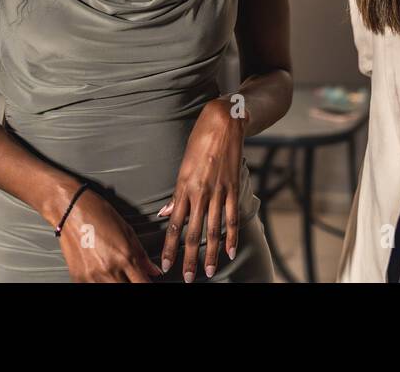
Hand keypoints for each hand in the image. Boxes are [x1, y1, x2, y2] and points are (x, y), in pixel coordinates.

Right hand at [58, 187, 162, 282]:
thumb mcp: (127, 231)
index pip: (143, 284)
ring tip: (117, 274)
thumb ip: (142, 255)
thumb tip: (154, 271)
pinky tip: (103, 274)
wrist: (70, 209)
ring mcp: (92, 276)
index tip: (147, 281)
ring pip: (112, 290)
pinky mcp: (78, 278)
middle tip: (132, 277)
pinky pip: (93, 287)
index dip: (147, 284)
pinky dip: (101, 283)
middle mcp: (108, 269)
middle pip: (128, 290)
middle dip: (132, 285)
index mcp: (124, 257)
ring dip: (117, 284)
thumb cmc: (98, 214)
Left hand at [159, 97, 246, 281]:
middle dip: (188, 258)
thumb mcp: (182, 166)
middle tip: (186, 278)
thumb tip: (166, 213)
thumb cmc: (199, 141)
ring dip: (210, 253)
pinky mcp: (233, 187)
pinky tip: (230, 250)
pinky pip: (232, 216)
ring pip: (213, 229)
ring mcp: (218, 191)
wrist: (223, 122)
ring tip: (208, 271)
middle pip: (193, 232)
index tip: (166, 265)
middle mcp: (200, 192)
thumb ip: (176, 193)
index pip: (175, 224)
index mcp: (183, 187)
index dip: (170, 247)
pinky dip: (231, 235)